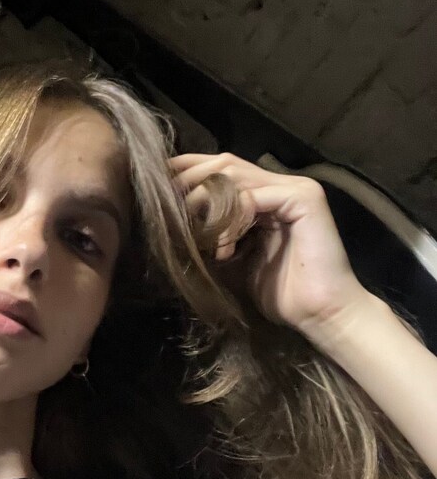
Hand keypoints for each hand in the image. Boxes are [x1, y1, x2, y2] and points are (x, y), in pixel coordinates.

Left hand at [168, 152, 370, 335]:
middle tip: (168, 207)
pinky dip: (231, 221)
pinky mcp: (303, 198)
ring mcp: (294, 188)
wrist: (319, 315)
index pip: (222, 168)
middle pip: (225, 163)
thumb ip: (211, 236)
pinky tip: (225, 249)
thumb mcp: (232, 260)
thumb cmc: (280, 293)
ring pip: (235, 176)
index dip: (188, 172)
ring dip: (207, 203)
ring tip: (196, 232)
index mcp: (265, 194)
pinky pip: (253, 198)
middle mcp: (280, 184)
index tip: (157, 189)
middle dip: (191, 182)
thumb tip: (171, 221)